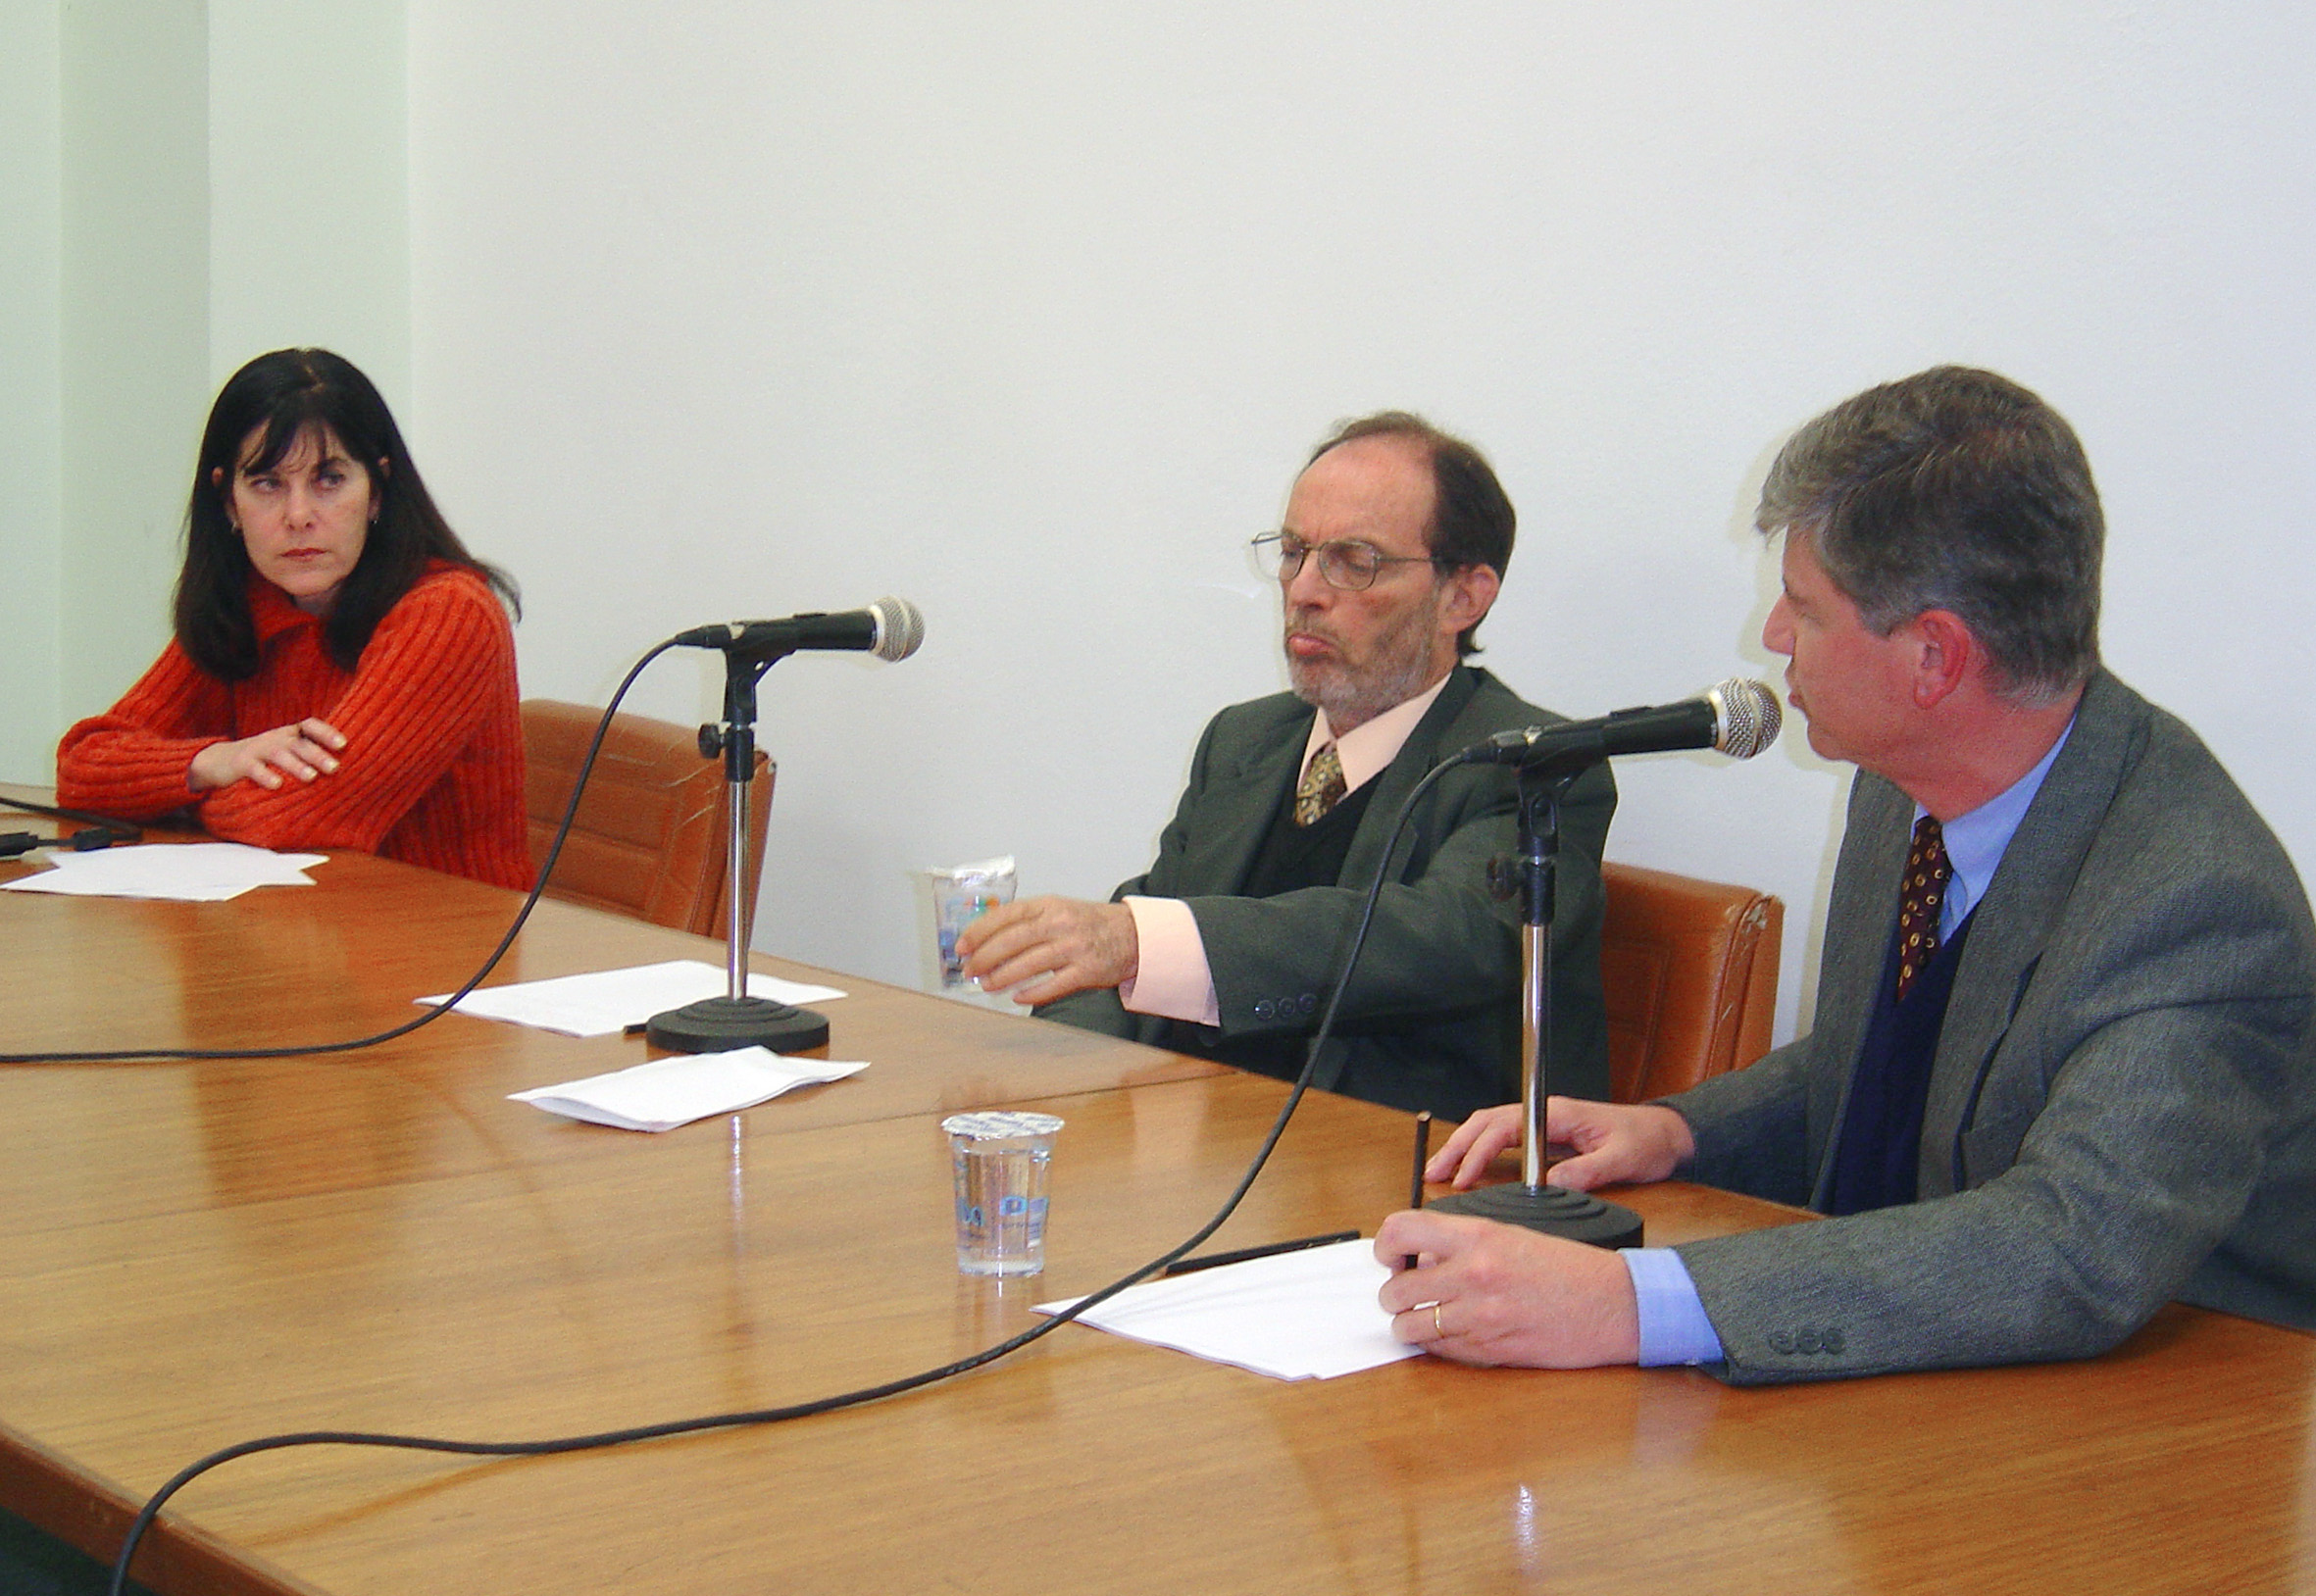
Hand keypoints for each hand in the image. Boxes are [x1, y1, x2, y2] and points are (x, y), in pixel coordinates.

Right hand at [188, 718, 346, 792]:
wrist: (219, 761)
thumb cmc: (264, 760)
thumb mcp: (285, 752)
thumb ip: (308, 755)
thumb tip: (344, 769)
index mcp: (289, 734)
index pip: (310, 726)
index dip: (326, 733)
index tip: (343, 744)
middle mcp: (275, 738)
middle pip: (298, 743)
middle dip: (317, 755)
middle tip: (335, 768)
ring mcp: (257, 749)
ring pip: (278, 754)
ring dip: (296, 765)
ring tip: (311, 777)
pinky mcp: (240, 763)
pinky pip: (253, 768)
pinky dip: (265, 776)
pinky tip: (277, 785)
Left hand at [956, 896, 1137, 1003]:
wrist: (1133, 934)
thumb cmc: (1089, 924)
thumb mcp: (1057, 910)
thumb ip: (1027, 921)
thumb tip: (986, 939)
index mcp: (1049, 905)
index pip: (1006, 915)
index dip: (979, 931)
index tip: (962, 946)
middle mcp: (1060, 923)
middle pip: (1013, 940)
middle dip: (985, 957)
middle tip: (970, 970)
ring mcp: (1074, 947)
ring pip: (1029, 964)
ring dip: (1003, 977)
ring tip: (987, 985)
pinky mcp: (1087, 971)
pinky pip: (1053, 985)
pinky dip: (1032, 993)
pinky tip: (1018, 998)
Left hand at [1374, 1209, 1640, 1366]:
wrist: (1613, 1304)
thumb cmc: (1568, 1268)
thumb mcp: (1511, 1235)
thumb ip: (1461, 1242)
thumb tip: (1420, 1256)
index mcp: (1478, 1236)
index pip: (1400, 1230)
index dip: (1385, 1245)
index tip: (1389, 1256)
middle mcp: (1473, 1274)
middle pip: (1395, 1289)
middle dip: (1395, 1293)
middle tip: (1409, 1291)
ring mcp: (1479, 1317)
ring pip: (1409, 1326)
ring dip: (1410, 1322)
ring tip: (1427, 1315)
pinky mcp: (1488, 1351)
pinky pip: (1438, 1350)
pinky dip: (1436, 1343)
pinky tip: (1452, 1331)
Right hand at [1427, 1097, 1694, 1191]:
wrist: (1666, 1135)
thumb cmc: (1647, 1142)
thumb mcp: (1621, 1160)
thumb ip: (1586, 1172)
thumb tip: (1548, 1186)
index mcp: (1558, 1114)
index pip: (1505, 1127)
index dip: (1479, 1151)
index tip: (1463, 1176)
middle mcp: (1545, 1115)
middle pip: (1487, 1123)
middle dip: (1457, 1146)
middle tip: (1432, 1173)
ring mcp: (1543, 1124)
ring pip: (1490, 1129)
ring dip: (1463, 1147)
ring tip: (1438, 1171)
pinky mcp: (1546, 1137)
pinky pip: (1503, 1140)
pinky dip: (1479, 1152)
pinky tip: (1468, 1170)